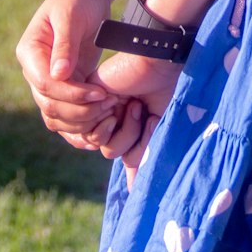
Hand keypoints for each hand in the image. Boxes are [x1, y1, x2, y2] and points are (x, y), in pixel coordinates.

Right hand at [16, 0, 122, 140]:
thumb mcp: (72, 17)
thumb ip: (65, 45)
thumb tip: (57, 75)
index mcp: (30, 52)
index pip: (44, 84)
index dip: (70, 93)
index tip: (98, 93)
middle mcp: (35, 70)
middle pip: (50, 104)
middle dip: (79, 110)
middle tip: (109, 103)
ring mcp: (50, 79)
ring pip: (57, 114)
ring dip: (82, 118)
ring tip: (110, 108)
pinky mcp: (67, 84)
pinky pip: (69, 111)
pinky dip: (84, 119)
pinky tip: (103, 119)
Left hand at [94, 51, 181, 186]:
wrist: (158, 59)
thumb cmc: (164, 87)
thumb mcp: (158, 125)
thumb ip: (143, 155)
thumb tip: (134, 193)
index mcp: (126, 121)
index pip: (123, 152)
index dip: (138, 147)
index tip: (150, 124)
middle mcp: (111, 117)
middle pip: (114, 152)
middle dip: (135, 140)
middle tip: (146, 115)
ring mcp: (99, 110)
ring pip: (104, 147)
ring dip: (125, 131)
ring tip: (134, 105)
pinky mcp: (87, 101)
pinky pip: (92, 133)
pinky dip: (110, 123)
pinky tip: (119, 102)